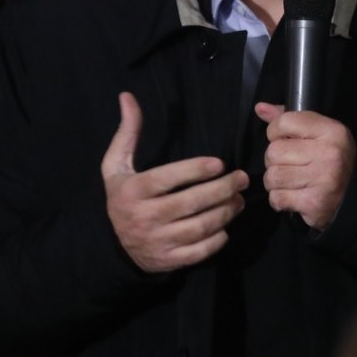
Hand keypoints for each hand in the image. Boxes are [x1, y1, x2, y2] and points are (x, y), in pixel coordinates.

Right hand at [102, 92, 247, 272]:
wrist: (114, 247)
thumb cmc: (122, 197)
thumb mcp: (116, 165)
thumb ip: (127, 132)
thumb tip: (127, 96)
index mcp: (134, 191)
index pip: (168, 179)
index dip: (195, 170)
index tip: (219, 163)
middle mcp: (145, 217)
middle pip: (191, 203)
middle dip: (222, 190)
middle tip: (242, 179)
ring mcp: (158, 241)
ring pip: (200, 227)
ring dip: (225, 212)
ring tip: (239, 199)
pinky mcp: (170, 260)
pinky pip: (200, 251)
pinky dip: (218, 239)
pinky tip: (226, 226)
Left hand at [253, 102, 355, 231]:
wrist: (353, 194)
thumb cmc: (329, 159)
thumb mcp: (317, 132)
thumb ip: (287, 118)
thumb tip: (260, 108)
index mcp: (331, 131)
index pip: (284, 122)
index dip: (276, 132)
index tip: (285, 140)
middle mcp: (329, 153)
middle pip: (274, 152)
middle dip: (274, 160)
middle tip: (289, 164)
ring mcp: (323, 179)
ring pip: (272, 176)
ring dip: (275, 182)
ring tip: (289, 181)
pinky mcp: (314, 202)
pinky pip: (277, 198)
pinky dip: (279, 199)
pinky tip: (293, 195)